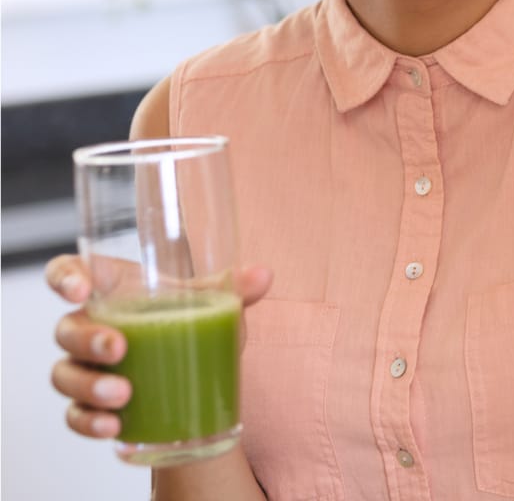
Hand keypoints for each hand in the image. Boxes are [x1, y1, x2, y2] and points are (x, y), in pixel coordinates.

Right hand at [47, 255, 272, 439]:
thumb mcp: (210, 302)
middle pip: (66, 328)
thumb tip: (264, 275)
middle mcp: (91, 325)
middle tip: (120, 349)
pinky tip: (114, 425)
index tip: (80, 290)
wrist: (192, 371)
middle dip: (88, 340)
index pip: (68, 273)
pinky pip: (74, 415)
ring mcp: (86, 366)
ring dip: (89, 386)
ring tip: (124, 395)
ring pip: (65, 374)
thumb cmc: (189, 319)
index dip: (64, 277)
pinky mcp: (89, 404)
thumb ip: (233, 287)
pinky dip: (89, 422)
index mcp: (113, 289)